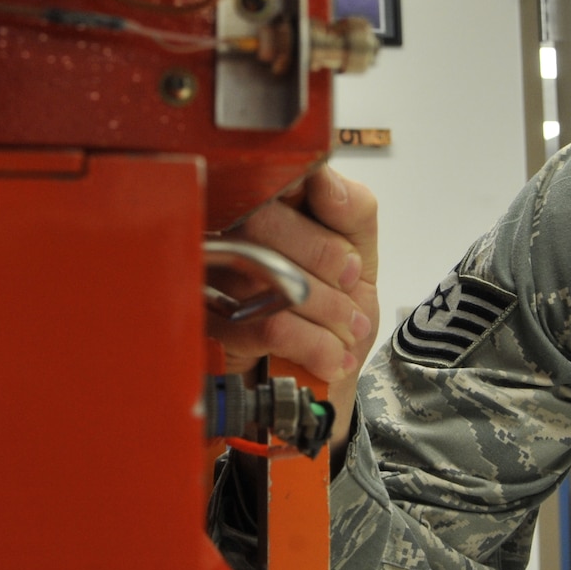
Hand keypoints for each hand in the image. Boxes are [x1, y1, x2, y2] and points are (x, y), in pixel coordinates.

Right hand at [208, 166, 379, 412]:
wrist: (318, 390)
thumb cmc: (334, 317)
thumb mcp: (360, 258)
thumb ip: (352, 211)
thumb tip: (323, 179)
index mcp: (266, 206)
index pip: (277, 183)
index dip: (320, 220)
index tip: (351, 265)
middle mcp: (227, 235)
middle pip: (265, 223)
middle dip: (327, 266)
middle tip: (353, 298)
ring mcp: (212, 280)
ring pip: (270, 275)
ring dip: (328, 312)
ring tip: (346, 334)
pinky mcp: (211, 328)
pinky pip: (270, 325)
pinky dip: (316, 345)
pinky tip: (330, 357)